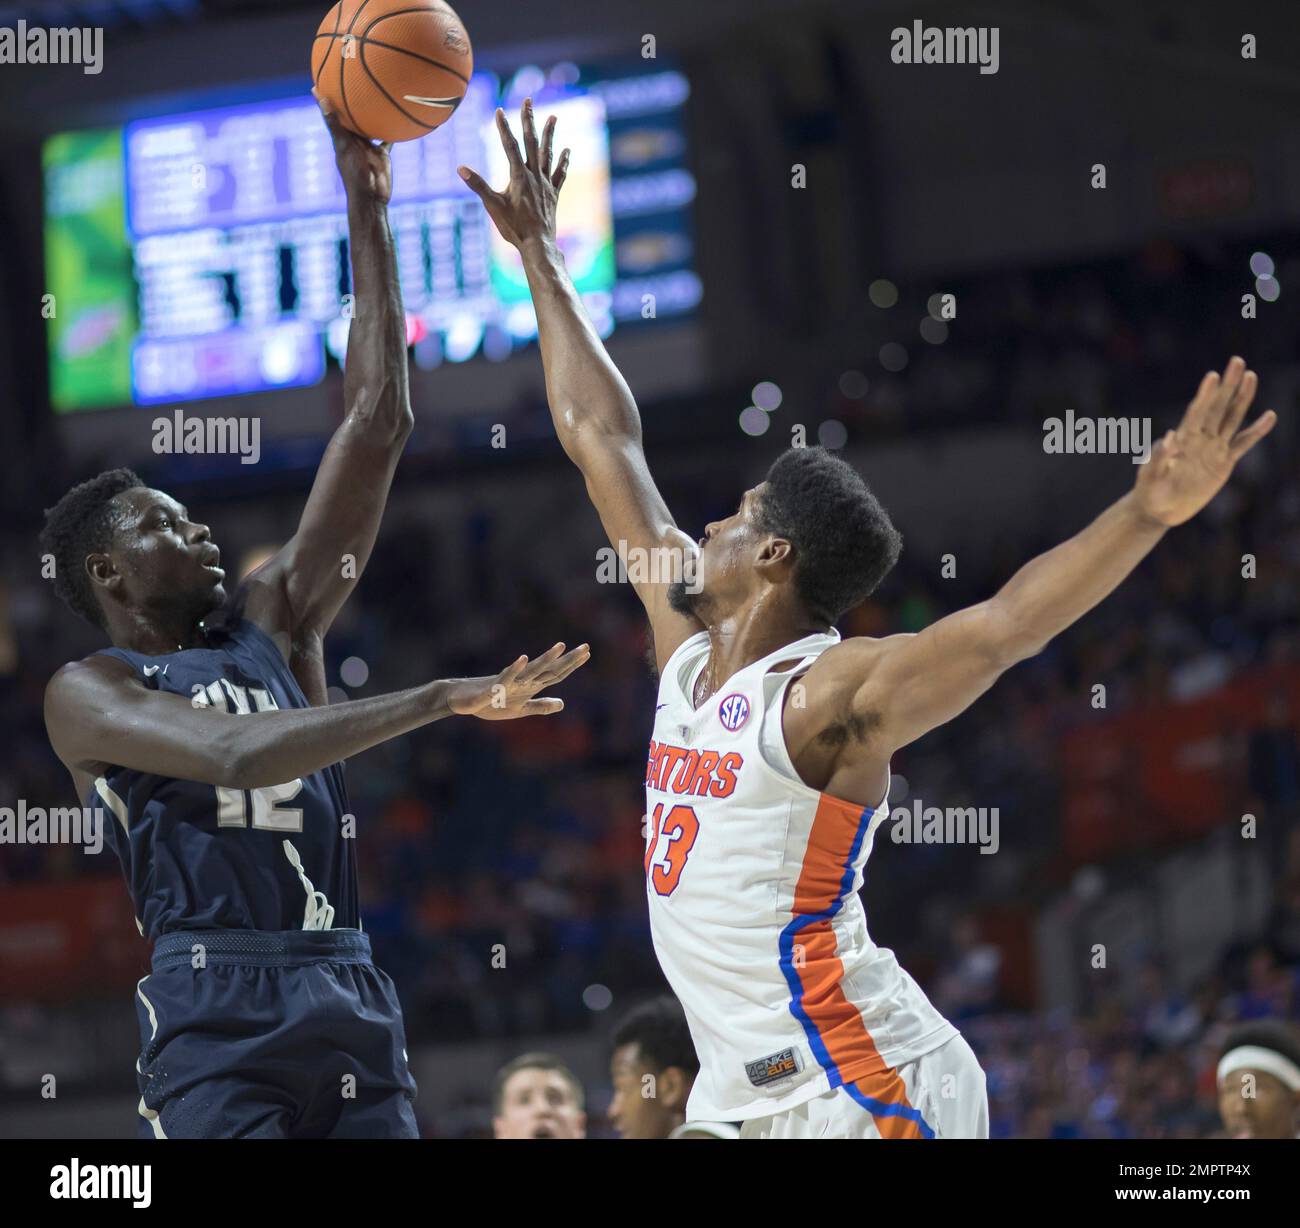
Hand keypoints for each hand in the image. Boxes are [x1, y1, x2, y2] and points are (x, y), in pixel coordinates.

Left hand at [315, 87, 391, 202]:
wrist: (371, 197)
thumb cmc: (354, 173)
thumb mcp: (343, 146)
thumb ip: (335, 124)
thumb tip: (322, 99)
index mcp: (341, 137)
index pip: (332, 114)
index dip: (325, 99)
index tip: (319, 82)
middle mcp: (354, 140)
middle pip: (350, 116)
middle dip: (349, 102)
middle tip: (349, 80)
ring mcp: (368, 147)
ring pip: (369, 125)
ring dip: (371, 114)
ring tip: (375, 94)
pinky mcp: (382, 154)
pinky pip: (388, 139)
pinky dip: (392, 131)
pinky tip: (399, 119)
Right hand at [445, 642, 589, 718]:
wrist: (462, 700)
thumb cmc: (490, 703)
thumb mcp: (521, 710)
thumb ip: (541, 706)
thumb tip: (562, 704)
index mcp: (530, 685)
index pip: (556, 674)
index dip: (571, 665)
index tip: (587, 653)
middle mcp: (522, 680)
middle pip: (549, 669)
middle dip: (568, 659)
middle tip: (586, 646)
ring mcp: (508, 682)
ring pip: (530, 669)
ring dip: (545, 658)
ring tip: (560, 646)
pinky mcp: (492, 687)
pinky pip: (504, 678)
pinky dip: (514, 669)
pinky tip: (521, 659)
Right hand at [457, 98, 569, 248]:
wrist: (538, 245)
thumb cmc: (514, 228)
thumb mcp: (493, 206)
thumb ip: (478, 185)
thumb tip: (461, 169)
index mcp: (519, 176)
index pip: (510, 146)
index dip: (504, 127)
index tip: (499, 110)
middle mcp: (534, 176)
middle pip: (532, 142)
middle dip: (529, 120)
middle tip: (529, 100)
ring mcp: (546, 184)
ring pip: (548, 154)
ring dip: (550, 134)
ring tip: (553, 116)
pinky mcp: (553, 194)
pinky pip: (560, 174)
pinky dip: (563, 161)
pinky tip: (567, 150)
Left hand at [1133, 356, 1275, 526]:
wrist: (1158, 509)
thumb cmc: (1149, 492)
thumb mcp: (1149, 476)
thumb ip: (1157, 458)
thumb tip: (1169, 436)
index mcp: (1182, 440)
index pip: (1196, 413)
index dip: (1204, 396)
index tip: (1212, 376)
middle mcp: (1199, 439)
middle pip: (1217, 408)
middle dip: (1227, 386)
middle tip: (1237, 361)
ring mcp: (1213, 448)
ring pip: (1231, 419)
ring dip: (1241, 399)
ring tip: (1251, 376)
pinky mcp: (1223, 462)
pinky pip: (1243, 444)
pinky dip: (1256, 431)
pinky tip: (1270, 416)